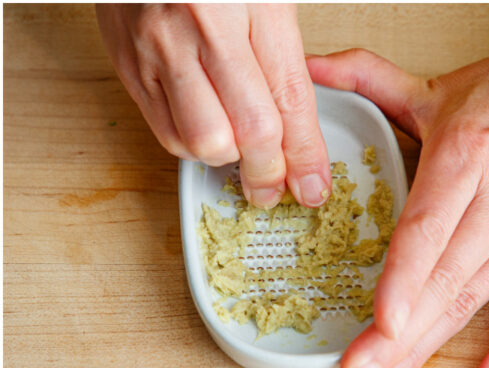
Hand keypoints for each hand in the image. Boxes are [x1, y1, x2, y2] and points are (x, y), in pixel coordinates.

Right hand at [96, 3, 330, 207]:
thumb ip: (286, 52)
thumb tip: (304, 121)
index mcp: (250, 6)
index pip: (288, 98)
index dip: (306, 151)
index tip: (315, 182)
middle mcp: (201, 29)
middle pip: (248, 129)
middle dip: (271, 169)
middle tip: (281, 183)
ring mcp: (158, 48)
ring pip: (201, 139)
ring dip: (231, 159)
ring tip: (246, 155)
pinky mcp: (127, 61)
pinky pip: (163, 128)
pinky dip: (191, 146)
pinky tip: (210, 134)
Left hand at [305, 4, 488, 367]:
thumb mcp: (436, 86)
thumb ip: (366, 78)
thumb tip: (309, 68)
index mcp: (468, 154)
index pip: (430, 229)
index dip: (405, 280)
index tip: (383, 321)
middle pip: (445, 278)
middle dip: (400, 336)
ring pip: (476, 297)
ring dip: (431, 346)